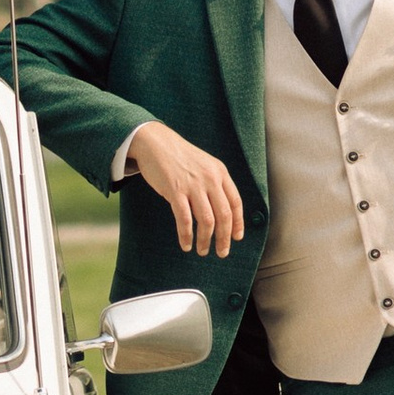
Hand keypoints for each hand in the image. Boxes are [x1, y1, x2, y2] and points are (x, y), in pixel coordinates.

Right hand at [126, 120, 244, 256]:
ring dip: (205, 240)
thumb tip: (222, 212)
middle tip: (222, 252)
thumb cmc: (179, 157)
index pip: (235, 203)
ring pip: (207, 221)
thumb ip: (215, 183)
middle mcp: (210, 179)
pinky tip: (186, 244)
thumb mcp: (204, 165)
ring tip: (202, 251)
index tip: (236, 238)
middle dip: (224, 238)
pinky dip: (186, 235)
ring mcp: (193, 185)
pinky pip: (185, 219)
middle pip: (224, 216)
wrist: (155, 142)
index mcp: (220, 172)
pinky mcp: (175, 190)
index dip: (238, 223)